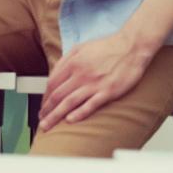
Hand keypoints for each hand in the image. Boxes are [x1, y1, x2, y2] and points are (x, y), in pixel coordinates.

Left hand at [37, 30, 153, 131]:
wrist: (131, 47)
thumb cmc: (106, 47)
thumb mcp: (80, 48)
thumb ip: (66, 60)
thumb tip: (53, 73)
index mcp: (72, 63)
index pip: (52, 84)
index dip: (45, 97)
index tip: (43, 107)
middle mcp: (80, 74)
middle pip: (57, 95)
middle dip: (46, 110)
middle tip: (41, 121)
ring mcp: (94, 84)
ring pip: (69, 102)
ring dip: (56, 115)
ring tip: (48, 125)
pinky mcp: (108, 91)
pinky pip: (91, 105)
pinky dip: (79, 113)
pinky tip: (70, 121)